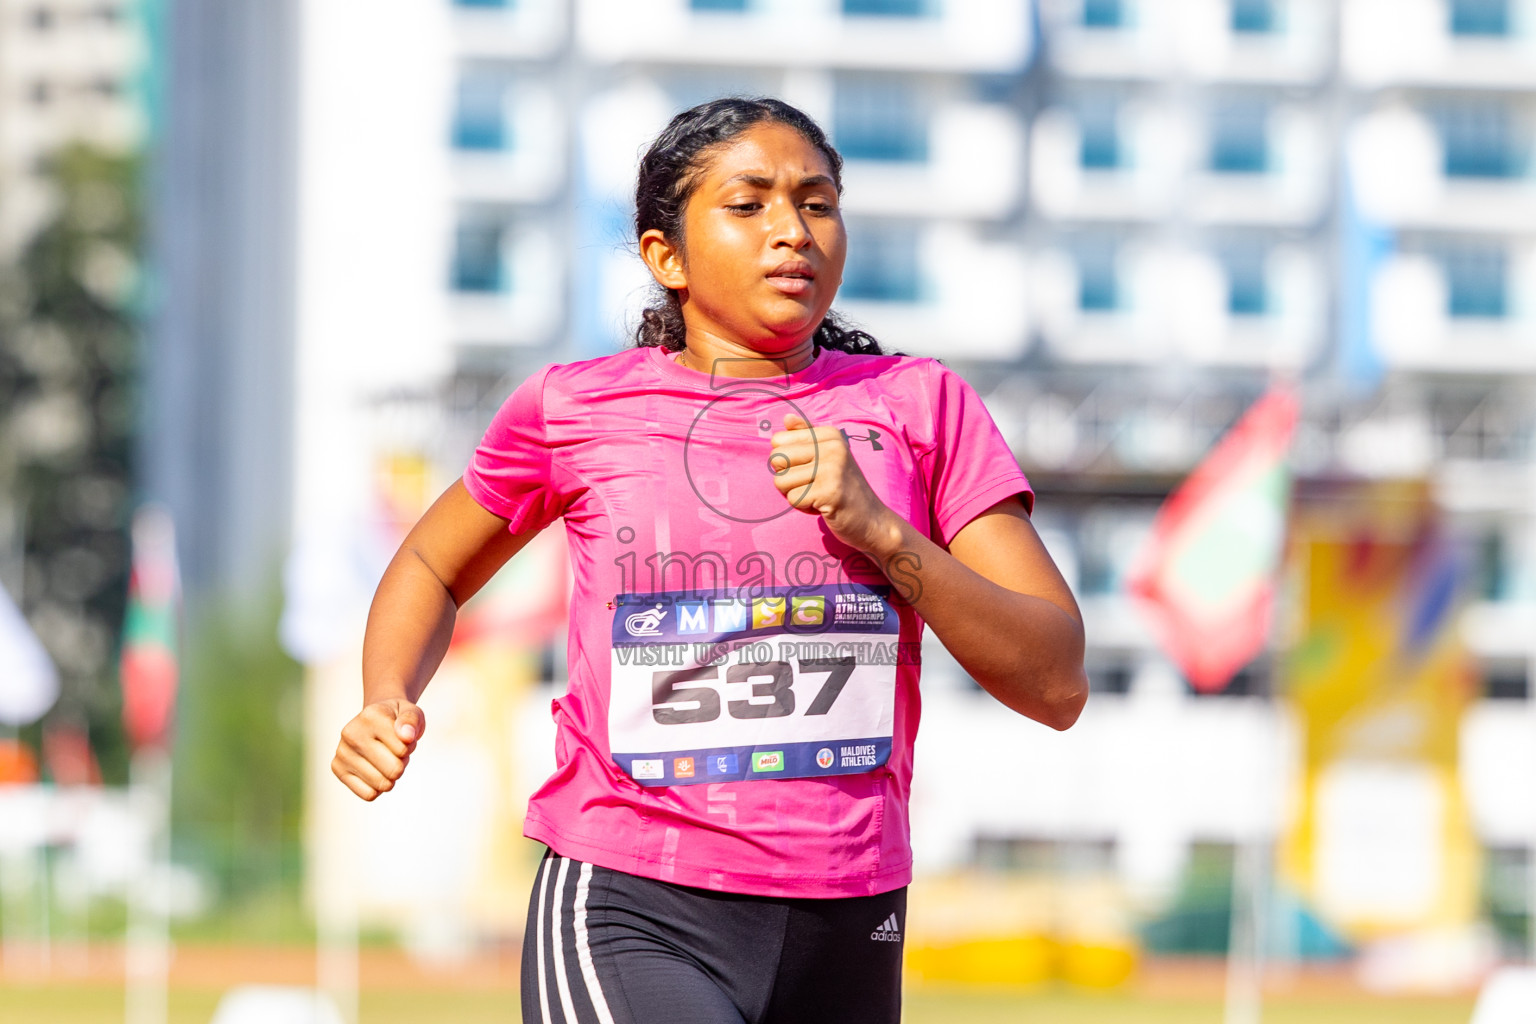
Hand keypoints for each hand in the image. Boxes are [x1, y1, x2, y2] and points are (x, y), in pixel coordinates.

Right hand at [332, 698, 424, 800]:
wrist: (375, 720)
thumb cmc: (396, 719)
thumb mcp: (411, 712)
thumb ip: (412, 720)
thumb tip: (407, 736)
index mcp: (370, 716)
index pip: (403, 750)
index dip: (410, 747)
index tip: (403, 737)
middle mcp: (351, 733)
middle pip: (394, 770)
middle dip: (402, 763)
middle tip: (396, 751)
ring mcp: (342, 752)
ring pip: (382, 784)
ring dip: (391, 776)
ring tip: (385, 758)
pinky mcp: (337, 769)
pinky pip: (369, 794)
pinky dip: (378, 788)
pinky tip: (375, 770)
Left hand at [768, 413, 899, 554]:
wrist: (873, 520)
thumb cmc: (844, 489)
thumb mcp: (828, 457)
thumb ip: (806, 436)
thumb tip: (786, 417)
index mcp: (830, 434)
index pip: (778, 440)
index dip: (787, 461)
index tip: (811, 470)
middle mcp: (833, 446)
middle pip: (776, 459)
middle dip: (787, 479)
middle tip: (813, 486)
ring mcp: (832, 468)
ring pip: (781, 481)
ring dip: (796, 495)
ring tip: (820, 496)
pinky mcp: (830, 491)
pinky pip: (793, 499)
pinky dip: (804, 508)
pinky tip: (824, 506)